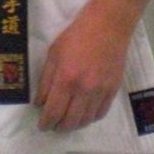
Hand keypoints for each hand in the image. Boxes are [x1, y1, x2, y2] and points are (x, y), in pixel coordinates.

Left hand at [34, 8, 127, 131]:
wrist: (107, 26)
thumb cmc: (76, 35)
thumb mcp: (53, 53)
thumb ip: (45, 80)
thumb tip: (40, 102)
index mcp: (66, 78)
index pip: (54, 111)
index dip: (46, 122)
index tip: (42, 125)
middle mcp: (84, 89)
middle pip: (70, 121)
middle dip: (59, 127)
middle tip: (53, 125)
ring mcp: (101, 91)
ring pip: (86, 120)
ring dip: (74, 125)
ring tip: (67, 122)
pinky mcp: (113, 90)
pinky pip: (100, 113)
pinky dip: (90, 118)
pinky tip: (84, 114)